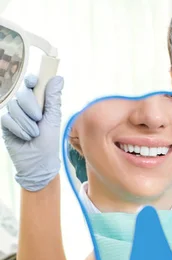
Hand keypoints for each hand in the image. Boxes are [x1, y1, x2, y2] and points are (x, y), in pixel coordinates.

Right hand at [1, 74, 63, 190]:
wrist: (38, 161)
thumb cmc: (49, 141)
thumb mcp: (53, 118)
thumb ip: (53, 98)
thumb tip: (58, 78)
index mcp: (39, 103)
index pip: (32, 84)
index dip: (31, 80)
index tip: (33, 82)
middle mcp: (26, 106)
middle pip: (22, 94)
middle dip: (30, 105)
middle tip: (38, 118)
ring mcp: (15, 114)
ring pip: (14, 106)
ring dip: (26, 121)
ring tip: (34, 133)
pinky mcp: (6, 124)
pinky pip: (7, 119)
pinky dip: (18, 128)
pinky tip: (25, 137)